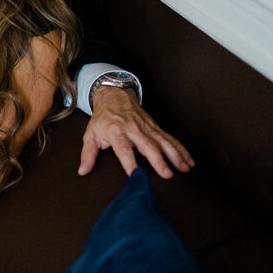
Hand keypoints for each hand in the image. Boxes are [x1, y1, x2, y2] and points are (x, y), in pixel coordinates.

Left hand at [79, 86, 194, 178]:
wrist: (114, 96)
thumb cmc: (102, 119)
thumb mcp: (90, 134)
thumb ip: (88, 154)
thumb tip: (82, 171)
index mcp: (116, 132)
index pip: (123, 149)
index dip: (128, 162)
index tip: (135, 175)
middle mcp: (133, 130)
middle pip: (147, 146)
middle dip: (158, 160)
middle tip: (167, 174)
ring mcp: (147, 128)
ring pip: (163, 142)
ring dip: (175, 155)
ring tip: (184, 168)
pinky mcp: (155, 127)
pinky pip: (170, 138)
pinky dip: (181, 149)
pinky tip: (189, 161)